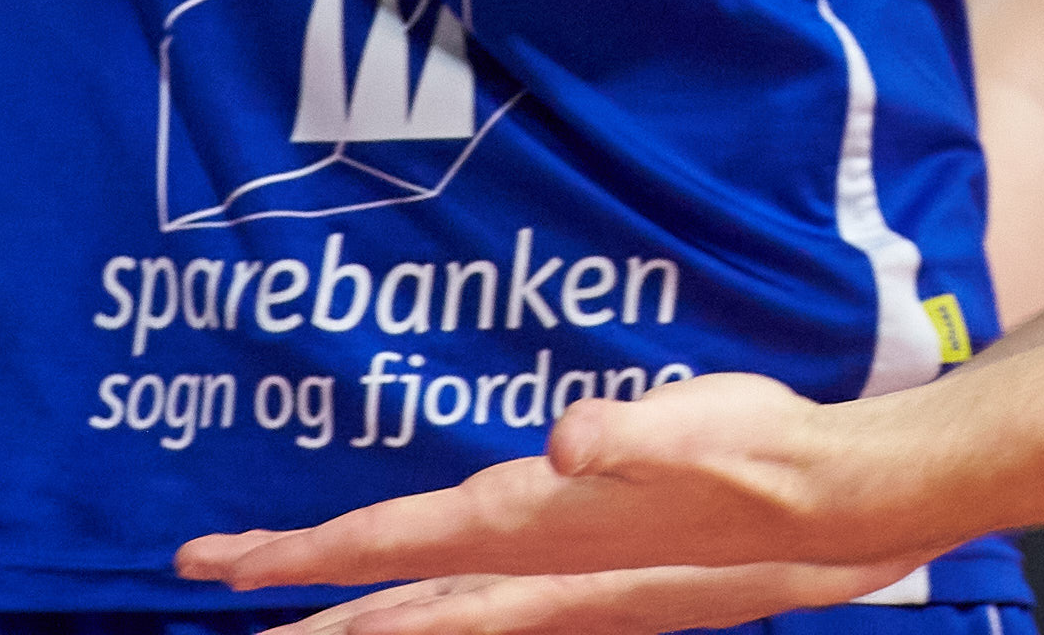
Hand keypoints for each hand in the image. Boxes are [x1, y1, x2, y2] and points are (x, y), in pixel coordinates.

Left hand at [176, 372, 927, 632]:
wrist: (834, 511)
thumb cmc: (758, 459)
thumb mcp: (697, 428)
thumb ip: (624, 433)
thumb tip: (563, 439)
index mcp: (531, 533)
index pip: (389, 550)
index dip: (300, 559)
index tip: (215, 567)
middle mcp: (531, 570)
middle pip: (389, 600)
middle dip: (300, 605)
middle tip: (208, 585)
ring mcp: (558, 582)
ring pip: (428, 610)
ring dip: (353, 614)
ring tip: (288, 619)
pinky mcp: (587, 578)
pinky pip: (474, 605)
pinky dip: (420, 606)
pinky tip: (414, 604)